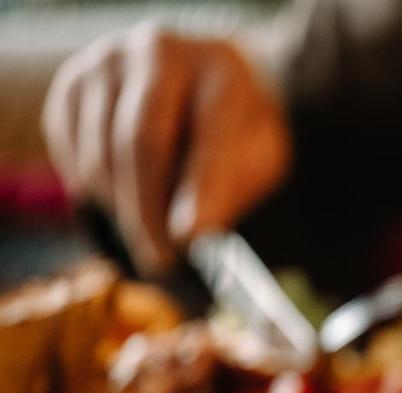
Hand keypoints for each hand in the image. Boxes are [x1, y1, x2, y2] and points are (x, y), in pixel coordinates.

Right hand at [42, 24, 289, 274]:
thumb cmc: (238, 131)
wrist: (207, 87)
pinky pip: (73, 151)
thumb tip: (188, 233)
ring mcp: (108, 61)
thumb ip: (228, 191)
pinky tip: (127, 196)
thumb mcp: (257, 160)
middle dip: (148, 213)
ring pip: (100, 154)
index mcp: (222, 70)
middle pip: (139, 144)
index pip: (207, 135)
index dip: (197, 192)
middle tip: (161, 260)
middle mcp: (159, 52)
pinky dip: (96, 187)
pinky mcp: (74, 82)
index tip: (189, 238)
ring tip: (152, 231)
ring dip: (122, 207)